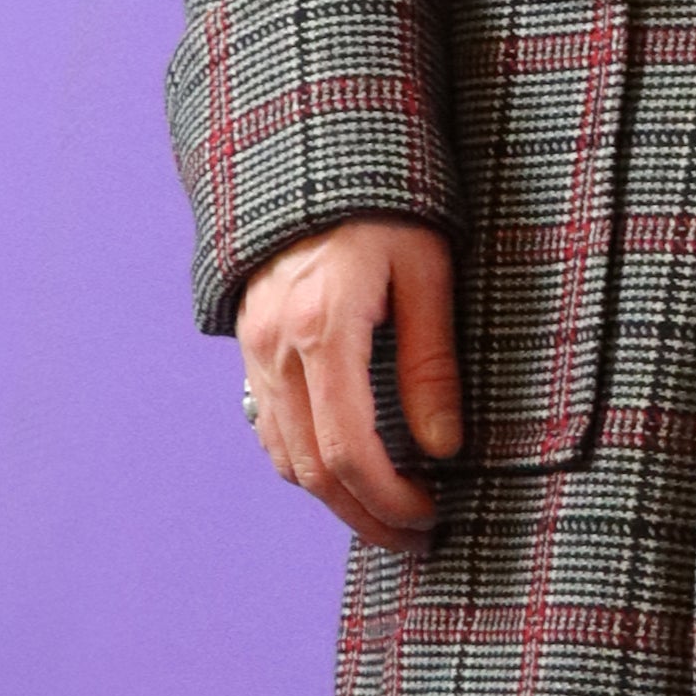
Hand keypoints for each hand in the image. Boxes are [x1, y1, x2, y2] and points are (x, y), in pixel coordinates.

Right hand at [237, 217, 462, 548]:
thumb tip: (445, 448)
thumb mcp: (429, 274)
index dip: (389, 501)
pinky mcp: (250, 345)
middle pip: (311, 469)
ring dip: (333, 498)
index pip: (349, 450)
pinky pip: (269, 426)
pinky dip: (306, 463)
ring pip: (282, 455)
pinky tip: (349, 471)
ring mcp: (253, 347)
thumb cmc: (389, 207)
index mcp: (323, 326)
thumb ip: (433, 363)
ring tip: (388, 513)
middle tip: (415, 536)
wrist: (316, 158)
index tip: (430, 519)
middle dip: (364, 515)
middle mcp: (275, 345)